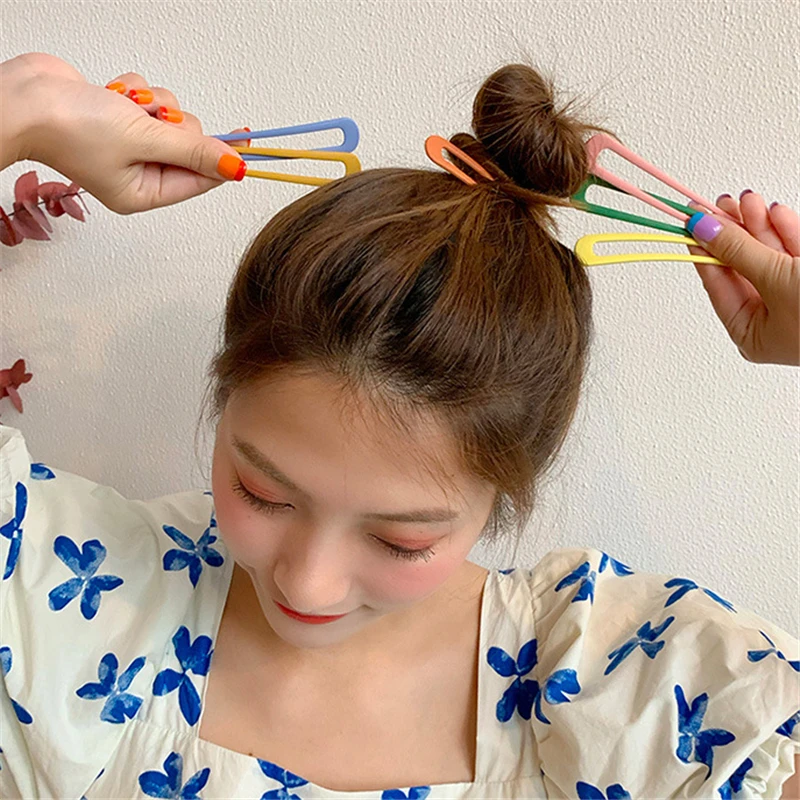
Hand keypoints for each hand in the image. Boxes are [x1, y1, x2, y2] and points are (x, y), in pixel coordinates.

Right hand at [1, 53, 247, 213]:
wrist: (24, 96)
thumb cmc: (72, 126)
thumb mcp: (145, 140)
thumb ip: (193, 151)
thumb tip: (234, 166)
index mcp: (144, 193)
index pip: (201, 180)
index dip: (224, 159)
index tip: (248, 140)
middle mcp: (138, 174)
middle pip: (189, 145)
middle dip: (176, 124)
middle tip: (155, 119)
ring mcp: (128, 145)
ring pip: (171, 118)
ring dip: (153, 104)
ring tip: (126, 105)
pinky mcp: (120, 117)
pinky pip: (150, 101)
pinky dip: (136, 92)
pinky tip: (113, 94)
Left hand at [687, 193, 798, 365]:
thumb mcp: (775, 279)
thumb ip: (739, 251)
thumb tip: (702, 229)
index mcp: (751, 334)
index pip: (717, 285)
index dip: (702, 251)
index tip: (689, 223)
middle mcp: (772, 319)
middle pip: (742, 267)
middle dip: (734, 231)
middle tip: (718, 204)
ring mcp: (796, 300)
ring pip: (769, 256)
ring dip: (759, 225)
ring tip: (746, 200)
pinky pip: (796, 254)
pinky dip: (787, 231)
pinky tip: (775, 212)